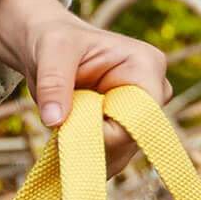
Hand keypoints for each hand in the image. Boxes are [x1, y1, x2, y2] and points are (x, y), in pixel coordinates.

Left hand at [0, 0, 170, 177]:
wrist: (48, 49)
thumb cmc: (56, 41)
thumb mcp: (51, 52)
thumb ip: (54, 83)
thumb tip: (54, 120)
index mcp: (146, 65)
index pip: (142, 115)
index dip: (109, 131)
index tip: (71, 130)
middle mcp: (152, 93)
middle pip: (133, 139)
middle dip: (94, 143)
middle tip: (60, 132)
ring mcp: (139, 115)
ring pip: (121, 154)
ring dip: (87, 152)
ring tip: (61, 130)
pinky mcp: (124, 131)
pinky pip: (110, 158)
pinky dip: (85, 157)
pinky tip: (66, 143)